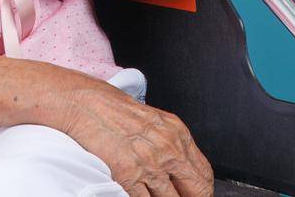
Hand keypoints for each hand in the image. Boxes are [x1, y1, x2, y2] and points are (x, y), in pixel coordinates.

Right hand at [53, 79, 212, 196]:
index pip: (204, 173)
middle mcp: (168, 149)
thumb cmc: (118, 112)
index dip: (203, 190)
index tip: (198, 194)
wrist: (90, 106)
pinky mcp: (129, 175)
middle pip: (195, 190)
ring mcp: (149, 164)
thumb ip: (172, 145)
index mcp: (178, 134)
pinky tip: (144, 195)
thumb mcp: (157, 122)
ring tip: (160, 196)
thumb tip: (183, 170)